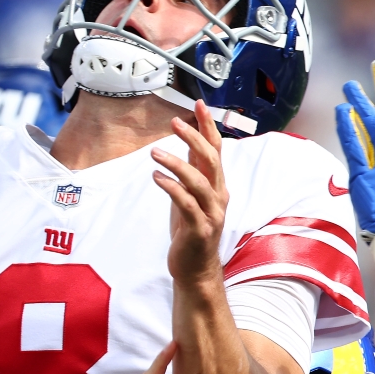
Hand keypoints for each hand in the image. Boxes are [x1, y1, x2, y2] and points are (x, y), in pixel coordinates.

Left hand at [154, 100, 229, 284]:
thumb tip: (190, 143)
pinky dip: (172, 188)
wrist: (195, 269)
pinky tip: (156, 177)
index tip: (199, 104)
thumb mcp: (191, 196)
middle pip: (212, 159)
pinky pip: (186, 203)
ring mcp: (211, 213)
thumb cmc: (191, 231)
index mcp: (217, 185)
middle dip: (195, 137)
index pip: (217, 149)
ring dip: (177, 163)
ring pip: (199, 180)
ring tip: (155, 153)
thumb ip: (193, 171)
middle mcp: (219, 196)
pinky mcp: (199, 229)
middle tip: (175, 122)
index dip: (209, 126)